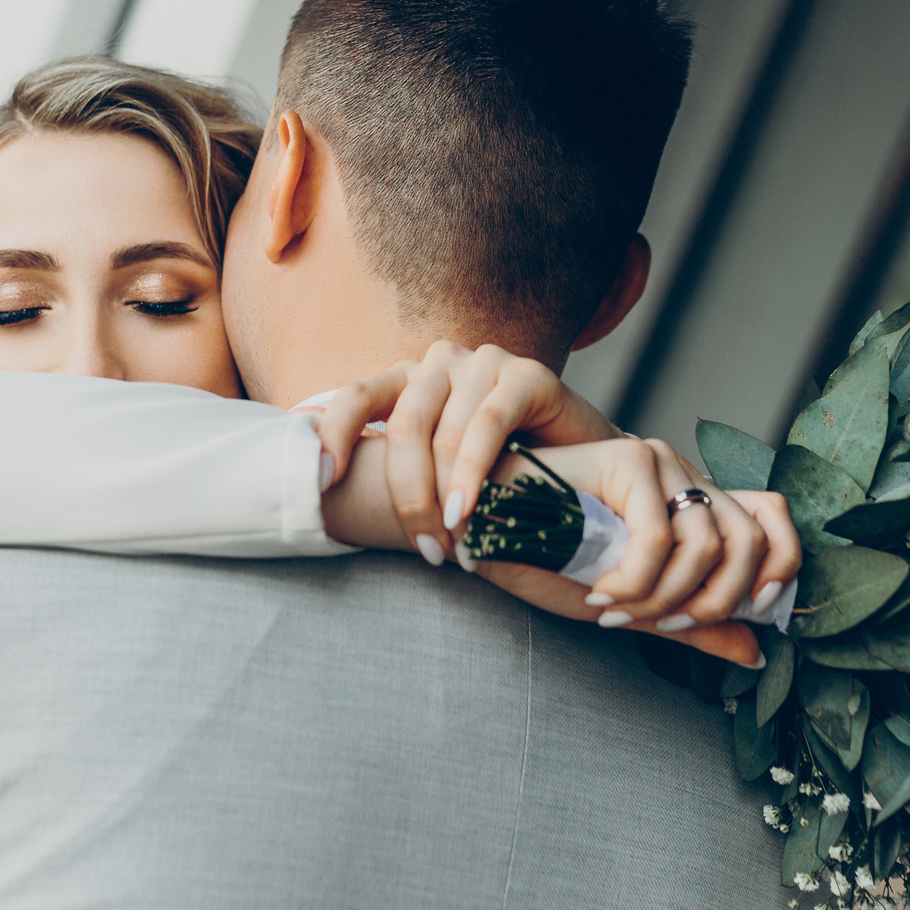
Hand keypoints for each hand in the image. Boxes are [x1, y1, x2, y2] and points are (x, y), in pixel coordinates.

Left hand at [315, 341, 618, 563]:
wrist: (590, 471)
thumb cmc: (505, 476)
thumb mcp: (442, 473)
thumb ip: (401, 474)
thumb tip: (328, 502)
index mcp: (410, 381)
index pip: (356, 397)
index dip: (332, 434)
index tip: (319, 481)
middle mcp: (440, 362)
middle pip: (404, 425)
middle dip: (407, 494)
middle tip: (425, 548)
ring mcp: (484, 362)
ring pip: (445, 430)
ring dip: (443, 492)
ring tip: (451, 540)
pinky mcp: (527, 373)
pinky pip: (488, 422)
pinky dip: (474, 469)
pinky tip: (470, 505)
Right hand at [476, 435, 800, 667]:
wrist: (483, 534)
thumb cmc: (546, 563)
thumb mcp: (634, 605)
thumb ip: (692, 622)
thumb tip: (756, 651)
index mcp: (691, 503)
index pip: (772, 518)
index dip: (780, 568)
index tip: (752, 614)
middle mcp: (683, 475)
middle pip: (750, 539)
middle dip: (715, 601)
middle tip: (663, 623)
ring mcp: (657, 461)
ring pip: (707, 543)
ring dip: (666, 596)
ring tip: (619, 607)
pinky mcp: (627, 458)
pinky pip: (658, 538)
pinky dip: (634, 581)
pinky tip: (600, 592)